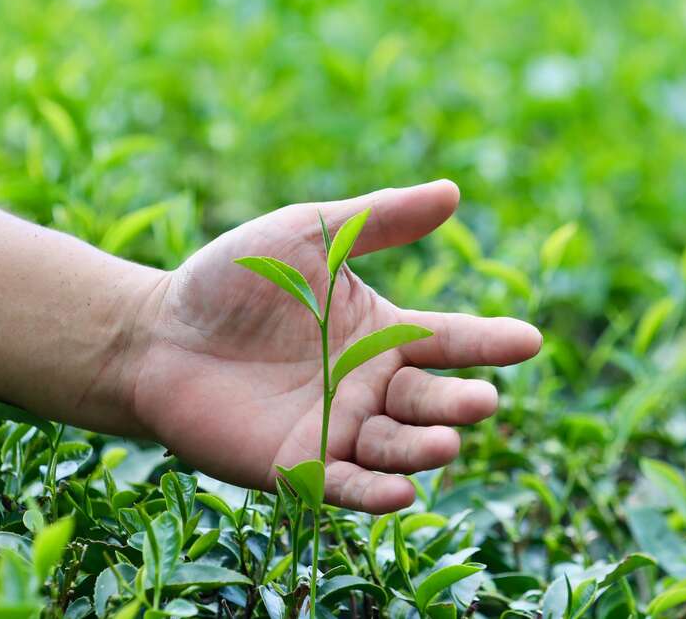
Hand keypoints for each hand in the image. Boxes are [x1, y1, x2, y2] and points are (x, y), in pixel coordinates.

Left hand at [127, 181, 541, 513]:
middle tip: (480, 400)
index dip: (489, 342)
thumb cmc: (232, 280)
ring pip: (397, 447)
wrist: (157, 332)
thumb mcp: (307, 234)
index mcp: (382, 333)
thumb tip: (454, 192)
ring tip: (446, 441)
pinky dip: (374, 493)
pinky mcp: (298, 468)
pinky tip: (399, 492)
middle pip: (431, 400)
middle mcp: (370, 386)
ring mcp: (337, 430)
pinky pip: (345, 486)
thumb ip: (377, 219)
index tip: (528, 340)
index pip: (450, 341)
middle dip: (459, 403)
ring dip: (424, 449)